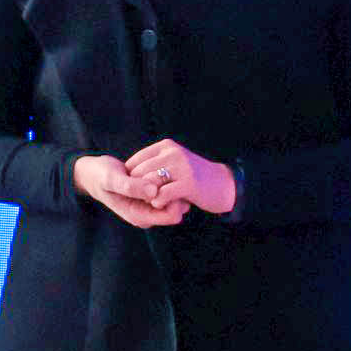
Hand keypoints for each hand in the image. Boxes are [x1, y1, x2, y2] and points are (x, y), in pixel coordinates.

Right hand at [71, 153, 186, 227]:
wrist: (95, 172)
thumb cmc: (101, 176)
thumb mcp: (111, 180)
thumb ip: (129, 187)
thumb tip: (154, 192)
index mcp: (140, 216)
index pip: (173, 215)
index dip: (172, 198)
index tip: (162, 182)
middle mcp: (149, 213)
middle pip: (180, 206)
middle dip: (175, 190)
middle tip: (163, 172)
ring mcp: (152, 203)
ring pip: (178, 196)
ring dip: (173, 182)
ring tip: (159, 168)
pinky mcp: (154, 193)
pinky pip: (172, 187)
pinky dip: (170, 177)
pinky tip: (159, 165)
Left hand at [124, 138, 238, 215]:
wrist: (224, 185)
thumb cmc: (194, 177)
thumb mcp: (173, 163)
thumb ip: (153, 164)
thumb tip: (125, 172)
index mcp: (166, 146)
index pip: (133, 163)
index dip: (133, 180)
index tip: (143, 190)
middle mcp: (173, 152)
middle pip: (137, 173)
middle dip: (139, 189)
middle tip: (150, 198)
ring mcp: (181, 166)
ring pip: (147, 184)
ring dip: (148, 197)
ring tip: (157, 200)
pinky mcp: (188, 183)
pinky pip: (160, 195)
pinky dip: (158, 203)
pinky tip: (164, 203)